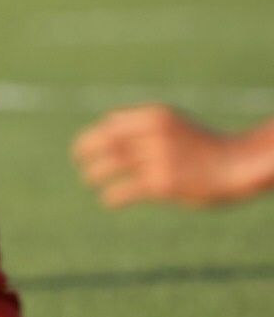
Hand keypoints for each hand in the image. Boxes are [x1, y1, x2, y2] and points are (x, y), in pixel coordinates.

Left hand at [73, 104, 251, 207]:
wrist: (238, 163)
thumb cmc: (204, 146)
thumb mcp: (174, 124)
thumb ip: (143, 125)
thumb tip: (107, 129)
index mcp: (155, 116)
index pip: (111, 123)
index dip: (95, 135)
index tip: (88, 146)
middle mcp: (153, 134)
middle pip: (105, 141)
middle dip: (85, 150)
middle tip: (78, 160)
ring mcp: (157, 158)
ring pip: (111, 165)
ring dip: (95, 173)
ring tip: (91, 180)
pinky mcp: (162, 183)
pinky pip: (125, 190)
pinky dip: (112, 196)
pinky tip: (109, 201)